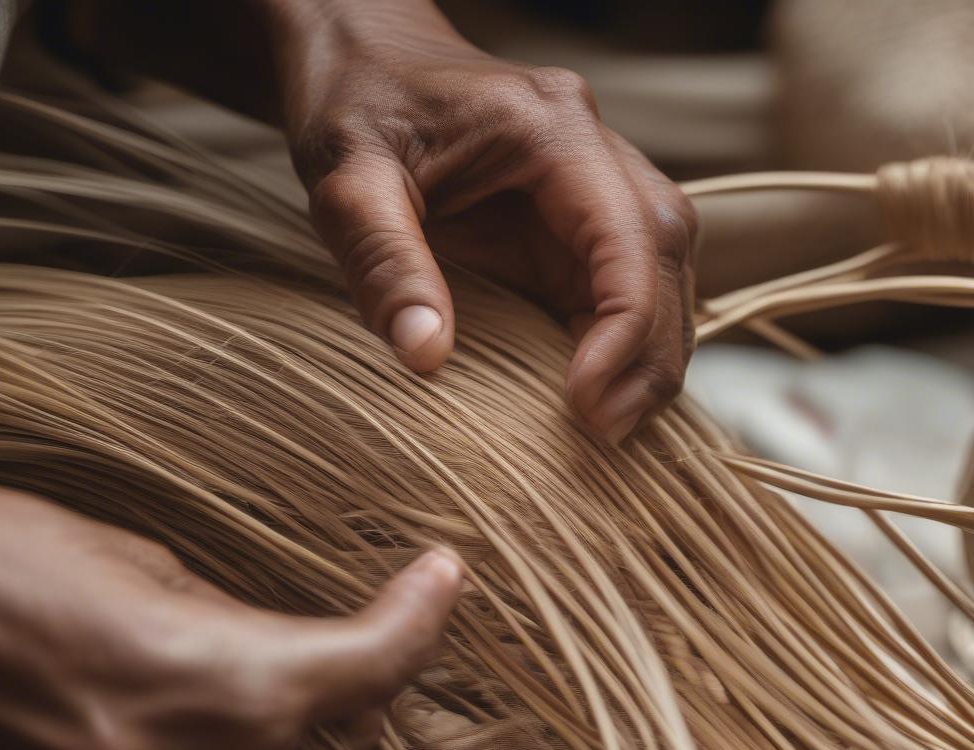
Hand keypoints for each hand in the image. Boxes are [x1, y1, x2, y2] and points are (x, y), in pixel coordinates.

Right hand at [0, 485, 461, 749]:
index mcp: (194, 674)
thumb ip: (228, 615)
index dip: (419, 623)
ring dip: (316, 737)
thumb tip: (284, 637)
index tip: (442, 578)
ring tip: (304, 666)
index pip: (362, 671)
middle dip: (372, 695)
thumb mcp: (129, 556)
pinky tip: (215, 708)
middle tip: (374, 625)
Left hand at [271, 0, 696, 441]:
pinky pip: (623, 279)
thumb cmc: (350, 99)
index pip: (633, 237)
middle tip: (609, 435)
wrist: (358, 49)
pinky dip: (623, 339)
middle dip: (651, 354)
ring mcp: (589, 182)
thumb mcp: (346, 178)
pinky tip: (599, 389)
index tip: (587, 404)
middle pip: (667, 255)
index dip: (627, 329)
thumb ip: (384, 262)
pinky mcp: (570, 216)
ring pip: (661, 269)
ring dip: (648, 352)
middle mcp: (592, 152)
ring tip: (610, 426)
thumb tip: (429, 360)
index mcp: (553, 131)